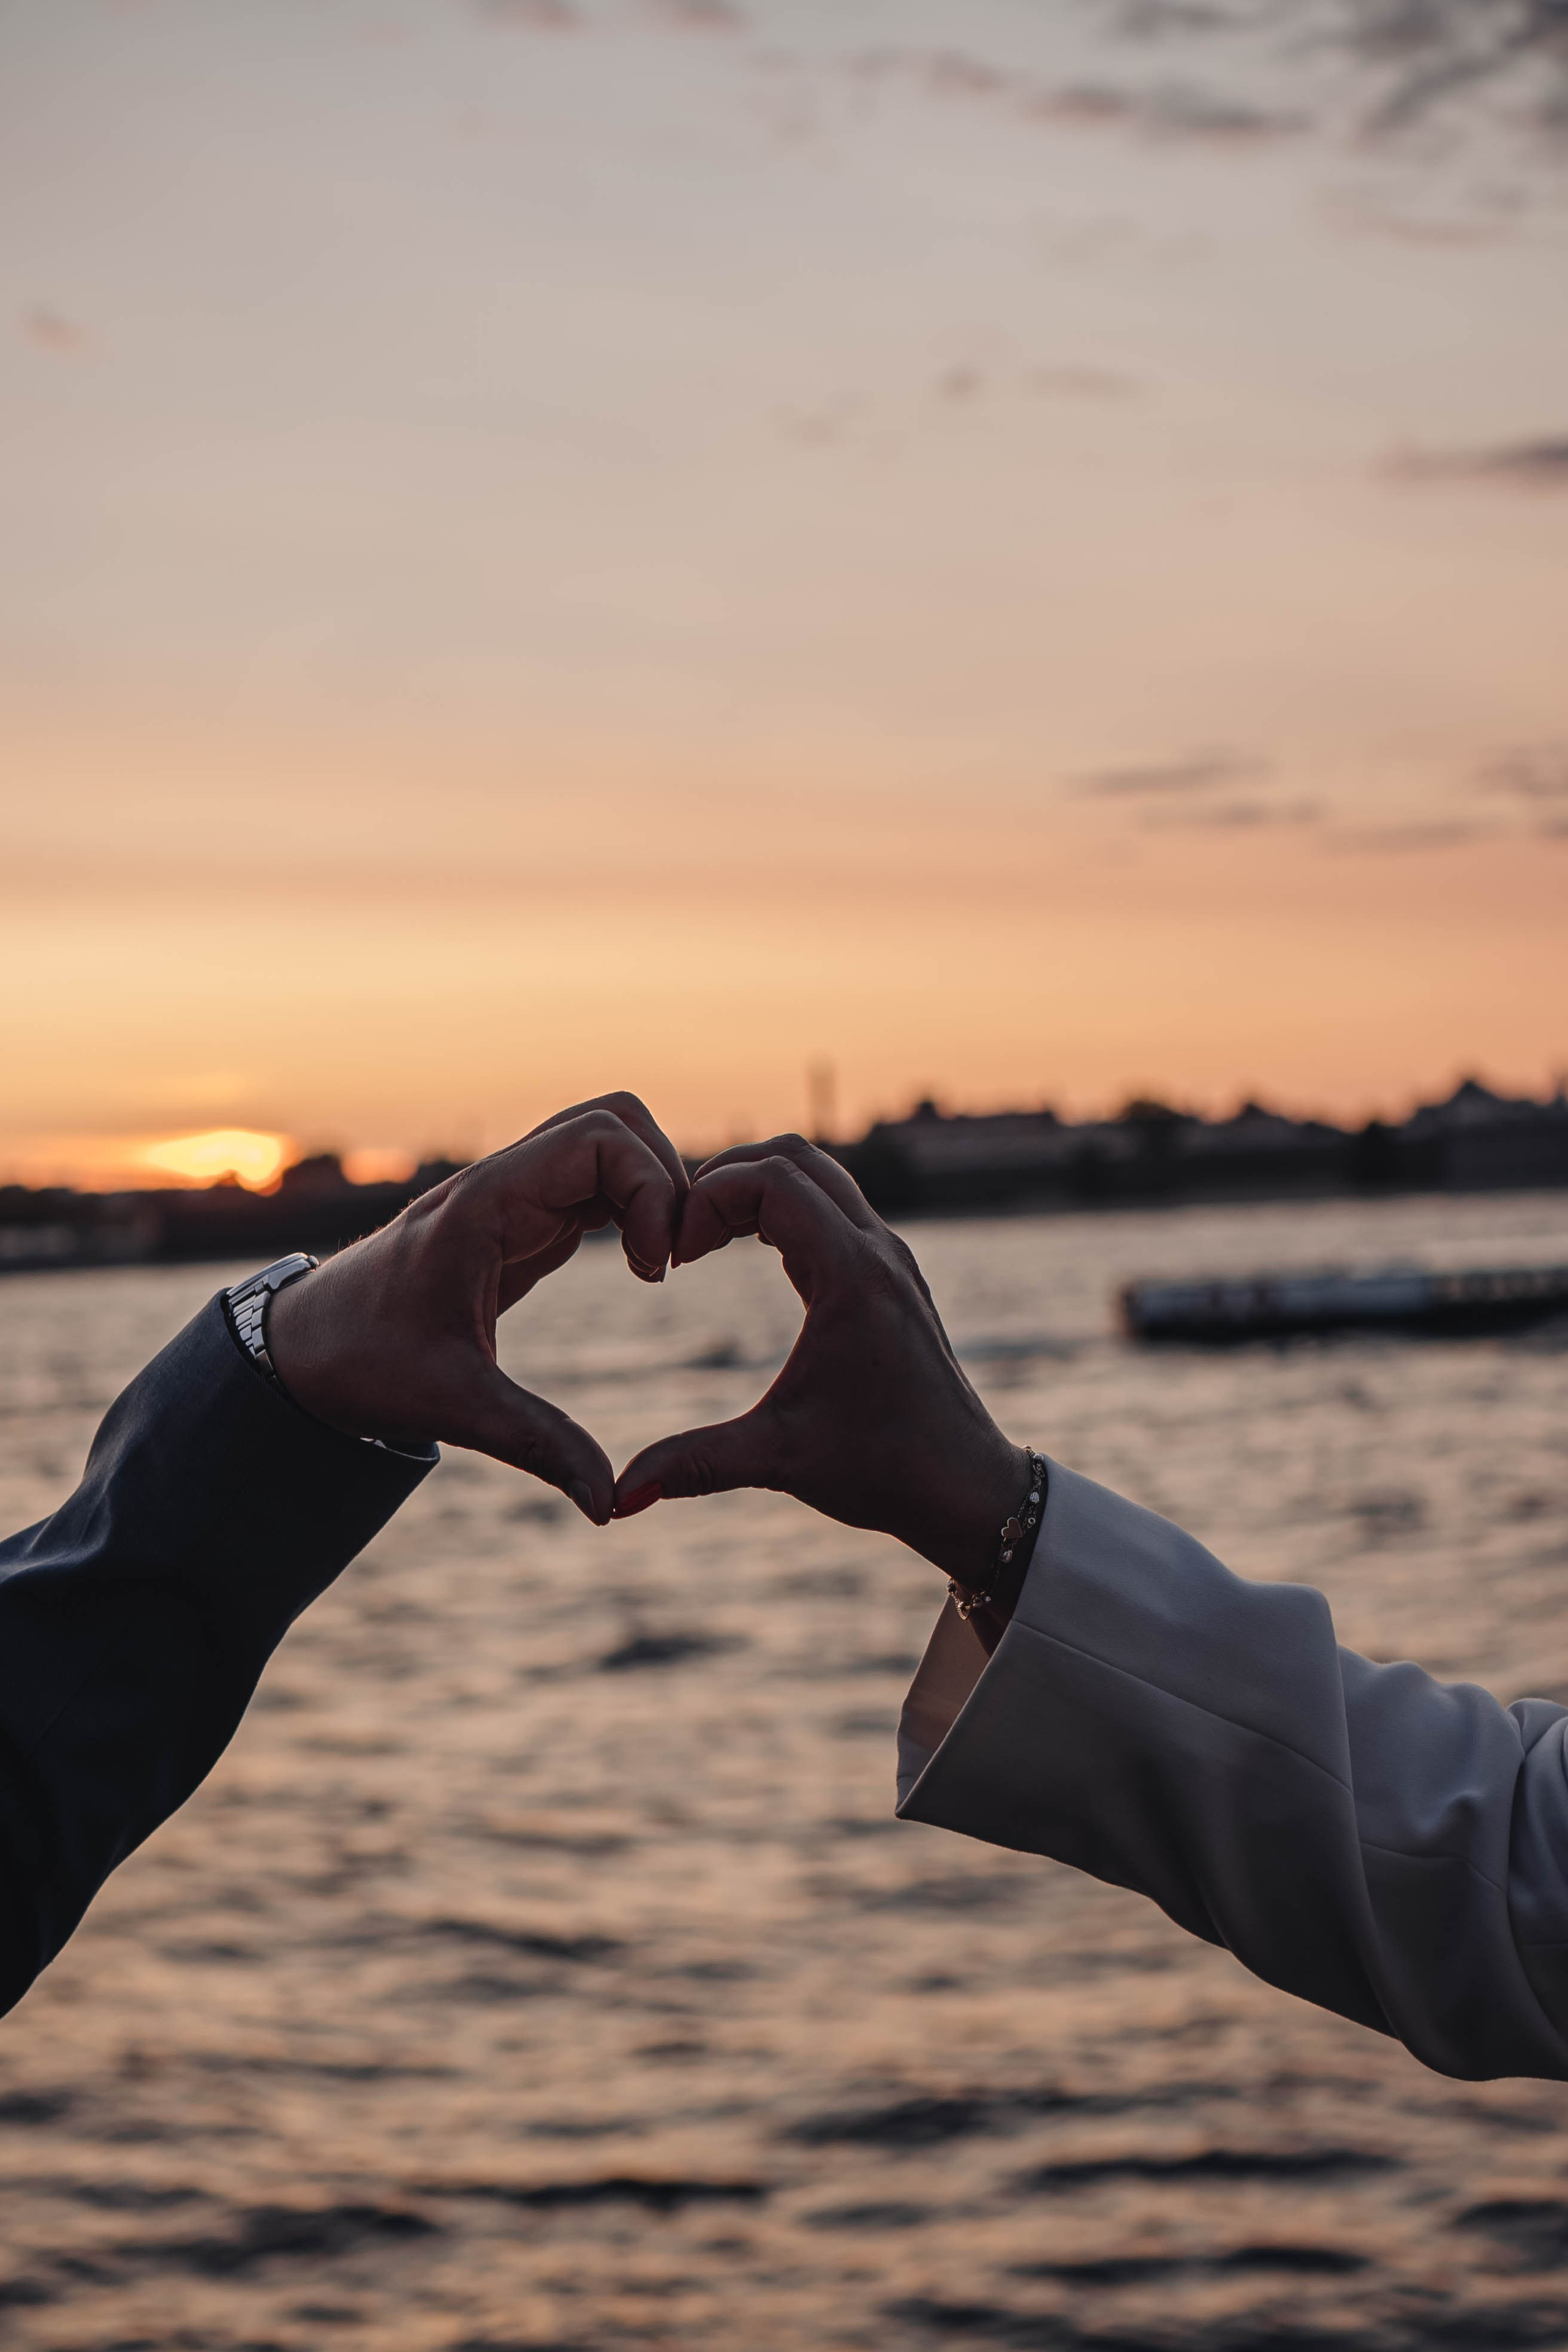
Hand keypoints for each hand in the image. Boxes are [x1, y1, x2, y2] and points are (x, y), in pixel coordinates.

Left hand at [268, 1093, 685, 1522]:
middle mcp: (504, 1183)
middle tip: (670, 1260)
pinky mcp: (522, 1220)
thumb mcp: (454, 1405)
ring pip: (610, 1145)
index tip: (654, 1267)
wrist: (304, 1348)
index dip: (651, 1187)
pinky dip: (634, 1209)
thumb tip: (608, 1507)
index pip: (600, 1138)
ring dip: (652, 1191)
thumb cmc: (363, 1362)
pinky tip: (640, 1269)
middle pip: (615, 1122)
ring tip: (658, 1265)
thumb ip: (537, 1445)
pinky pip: (596, 1183)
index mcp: (487, 1203)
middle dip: (664, 1179)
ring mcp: (515, 1196)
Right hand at [611, 1137, 1029, 1587]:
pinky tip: (748, 1252)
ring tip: (706, 1239)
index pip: (772, 1180)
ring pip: (819, 1173)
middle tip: (681, 1235)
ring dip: (757, 1187)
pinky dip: (785, 1207)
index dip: (707, 1198)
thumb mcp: (780, 1459)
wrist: (966, 1487)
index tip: (673, 1255)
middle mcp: (878, 1250)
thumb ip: (694, 1465)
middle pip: (794, 1157)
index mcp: (853, 1276)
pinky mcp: (892, 1272)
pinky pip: (834, 1204)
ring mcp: (890, 1256)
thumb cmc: (884, 1470)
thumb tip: (616, 1497)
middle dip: (725, 1178)